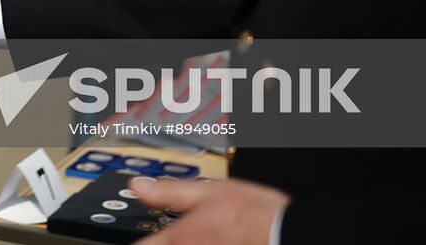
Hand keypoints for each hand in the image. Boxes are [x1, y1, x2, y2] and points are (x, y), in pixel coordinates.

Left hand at [131, 177, 289, 243]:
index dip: (142, 242)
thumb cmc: (254, 214)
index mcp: (178, 238)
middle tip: (176, 236)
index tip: (146, 238)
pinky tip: (212, 244)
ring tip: (201, 238)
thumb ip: (166, 192)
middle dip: (163, 244)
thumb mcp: (207, 191)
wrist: (288, 234)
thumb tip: (137, 186)